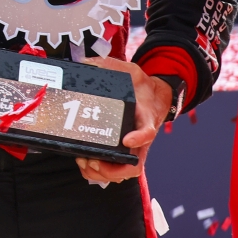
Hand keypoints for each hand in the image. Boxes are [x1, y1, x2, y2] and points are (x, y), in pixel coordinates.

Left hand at [74, 57, 171, 184]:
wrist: (152, 96)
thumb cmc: (139, 85)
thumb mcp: (129, 70)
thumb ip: (109, 65)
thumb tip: (85, 63)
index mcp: (145, 117)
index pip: (148, 131)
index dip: (139, 138)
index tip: (127, 140)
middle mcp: (141, 138)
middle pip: (135, 164)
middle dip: (114, 168)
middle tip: (93, 159)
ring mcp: (134, 148)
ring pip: (125, 172)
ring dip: (104, 174)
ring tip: (85, 162)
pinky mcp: (124, 152)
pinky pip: (116, 170)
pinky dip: (101, 173)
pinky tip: (85, 164)